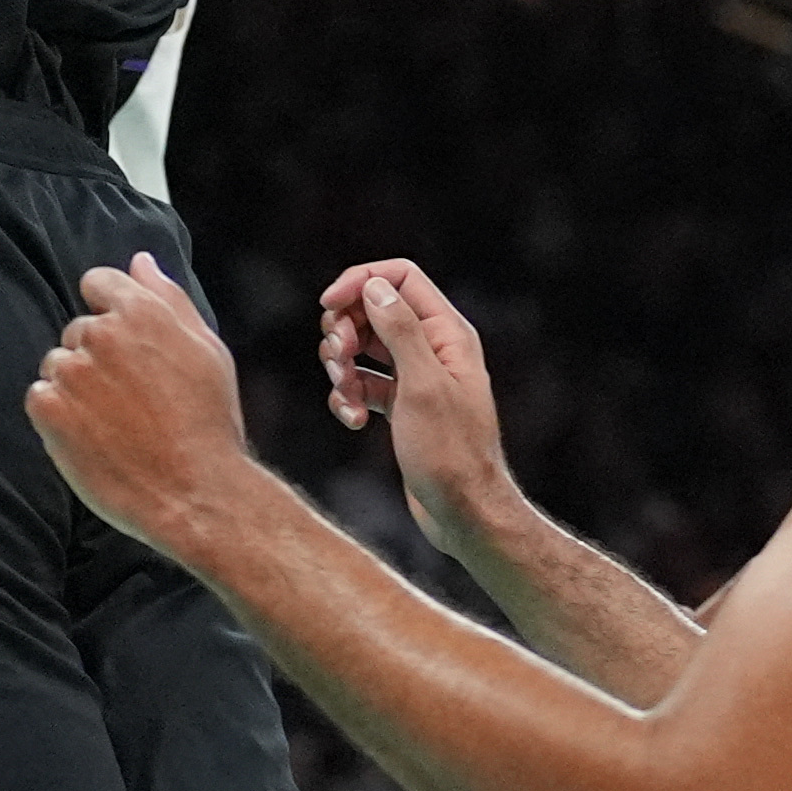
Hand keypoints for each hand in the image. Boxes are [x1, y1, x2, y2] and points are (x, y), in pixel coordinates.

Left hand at [26, 253, 272, 559]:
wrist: (196, 493)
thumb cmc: (208, 422)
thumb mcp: (206, 349)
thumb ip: (168, 298)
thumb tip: (140, 261)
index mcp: (141, 311)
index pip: (97, 283)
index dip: (109, 313)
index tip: (125, 350)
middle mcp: (102, 334)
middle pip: (78, 330)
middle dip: (97, 358)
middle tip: (132, 400)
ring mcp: (72, 371)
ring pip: (57, 364)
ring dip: (75, 388)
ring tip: (114, 423)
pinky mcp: (50, 410)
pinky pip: (39, 397)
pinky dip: (57, 416)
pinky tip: (92, 438)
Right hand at [318, 254, 522, 561]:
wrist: (463, 512)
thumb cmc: (450, 453)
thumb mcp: (422, 385)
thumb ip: (399, 329)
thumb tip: (374, 286)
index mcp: (447, 333)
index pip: (400, 278)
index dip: (360, 282)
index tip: (328, 305)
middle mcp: (433, 348)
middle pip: (373, 310)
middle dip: (344, 331)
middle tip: (338, 360)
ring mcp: (415, 377)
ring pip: (362, 348)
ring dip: (342, 368)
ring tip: (346, 398)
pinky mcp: (401, 406)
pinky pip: (363, 383)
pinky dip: (348, 397)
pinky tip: (352, 422)